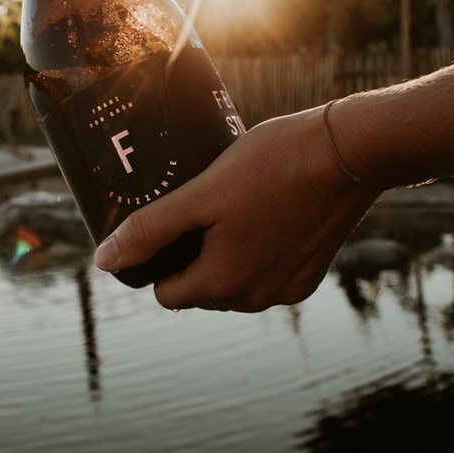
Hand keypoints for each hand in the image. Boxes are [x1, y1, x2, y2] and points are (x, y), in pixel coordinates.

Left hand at [94, 104, 381, 311]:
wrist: (349, 153)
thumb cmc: (272, 164)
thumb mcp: (202, 193)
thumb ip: (151, 228)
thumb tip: (104, 262)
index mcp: (222, 284)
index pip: (167, 293)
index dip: (161, 258)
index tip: (170, 220)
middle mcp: (255, 299)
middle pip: (201, 288)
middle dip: (195, 253)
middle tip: (202, 203)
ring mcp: (287, 289)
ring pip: (236, 281)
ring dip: (227, 251)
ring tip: (234, 202)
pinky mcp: (311, 275)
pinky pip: (269, 272)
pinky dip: (261, 249)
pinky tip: (266, 209)